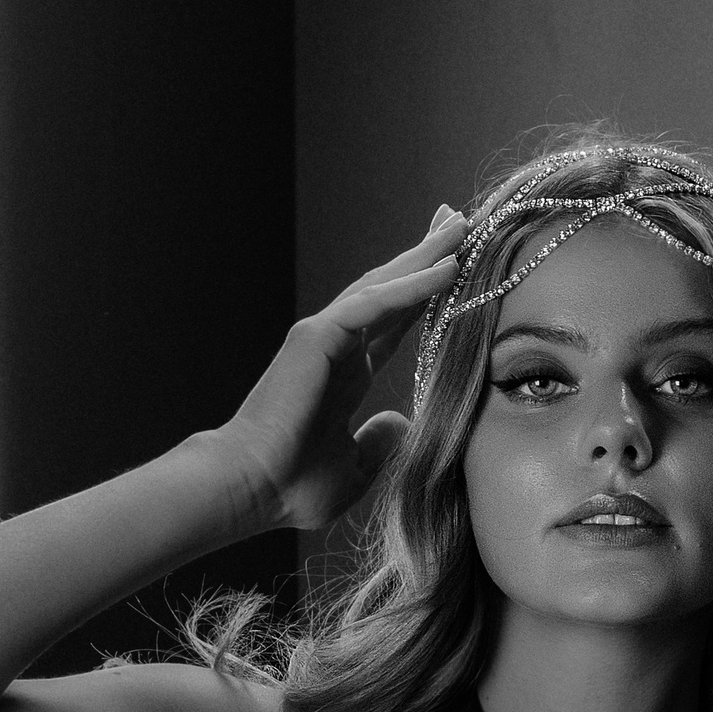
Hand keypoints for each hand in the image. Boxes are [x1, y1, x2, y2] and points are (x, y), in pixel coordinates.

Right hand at [214, 206, 466, 533]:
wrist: (252, 490)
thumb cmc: (291, 487)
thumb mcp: (355, 470)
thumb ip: (379, 445)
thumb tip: (403, 424)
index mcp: (346, 372)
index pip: (394, 321)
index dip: (424, 293)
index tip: (456, 266)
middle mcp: (337, 345)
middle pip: (391, 289)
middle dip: (425, 253)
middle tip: (460, 221)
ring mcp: (325, 336)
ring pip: (384, 285)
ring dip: (424, 255)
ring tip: (460, 226)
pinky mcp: (318, 337)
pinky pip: (374, 303)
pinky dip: (411, 286)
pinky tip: (445, 268)